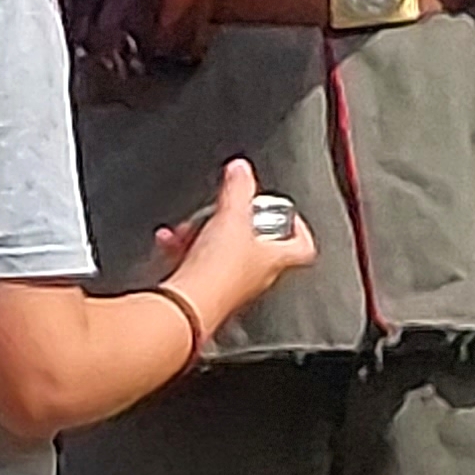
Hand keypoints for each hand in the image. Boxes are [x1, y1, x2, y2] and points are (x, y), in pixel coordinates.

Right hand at [151, 159, 319, 321]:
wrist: (187, 305)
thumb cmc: (218, 270)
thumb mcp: (231, 216)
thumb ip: (238, 188)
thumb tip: (242, 169)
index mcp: (275, 259)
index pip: (303, 246)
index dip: (298, 228)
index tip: (283, 212)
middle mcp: (258, 276)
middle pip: (260, 247)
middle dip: (241, 226)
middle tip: (229, 213)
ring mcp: (233, 288)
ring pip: (227, 256)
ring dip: (210, 238)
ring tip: (192, 227)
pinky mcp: (206, 294)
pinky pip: (200, 267)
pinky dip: (187, 252)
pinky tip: (171, 242)